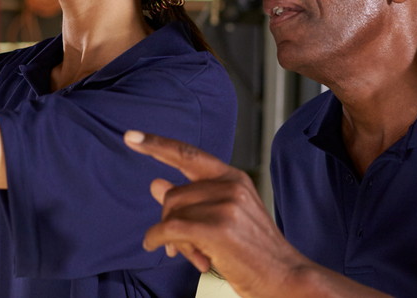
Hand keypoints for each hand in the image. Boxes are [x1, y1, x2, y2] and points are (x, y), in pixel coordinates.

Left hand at [124, 130, 303, 297]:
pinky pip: (170, 229)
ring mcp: (226, 204)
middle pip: (174, 194)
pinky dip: (157, 239)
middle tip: (179, 245)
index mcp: (233, 178)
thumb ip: (191, 200)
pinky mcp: (219, 227)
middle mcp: (231, 185)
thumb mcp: (222, 218)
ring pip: (172, 213)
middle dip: (170, 221)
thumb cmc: (253, 252)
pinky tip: (159, 248)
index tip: (131, 137)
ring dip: (171, 238)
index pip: (188, 154)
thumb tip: (156, 184)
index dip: (157, 145)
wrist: (284, 278)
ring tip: (191, 255)